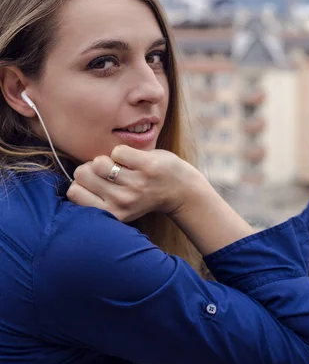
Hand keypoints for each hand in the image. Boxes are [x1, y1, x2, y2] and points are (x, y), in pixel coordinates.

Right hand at [66, 145, 199, 222]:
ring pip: (98, 162)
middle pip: (82, 174)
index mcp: (111, 213)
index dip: (81, 181)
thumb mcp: (118, 203)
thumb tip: (76, 175)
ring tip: (121, 166)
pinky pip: (118, 151)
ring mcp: (135, 185)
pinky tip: (134, 160)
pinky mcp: (147, 167)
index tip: (96, 181)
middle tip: (109, 172)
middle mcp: (121, 202)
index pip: (73, 193)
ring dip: (107, 158)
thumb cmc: (144, 194)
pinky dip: (124, 151)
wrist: (180, 191)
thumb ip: (98, 194)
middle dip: (92, 168)